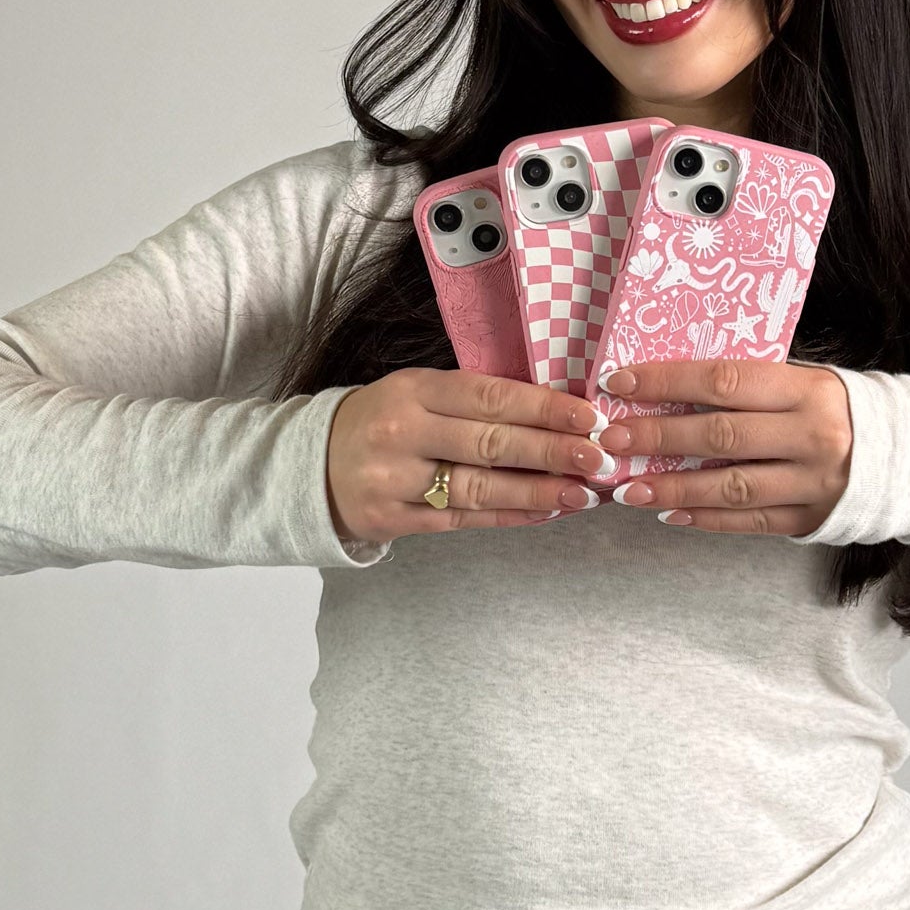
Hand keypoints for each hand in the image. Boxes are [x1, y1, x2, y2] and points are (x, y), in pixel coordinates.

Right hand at [326, 369, 616, 545]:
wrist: (309, 466)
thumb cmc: (383, 421)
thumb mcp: (417, 393)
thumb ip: (473, 399)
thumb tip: (554, 409)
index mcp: (413, 390)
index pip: (489, 396)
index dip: (543, 407)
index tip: (589, 417)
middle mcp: (401, 432)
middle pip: (491, 443)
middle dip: (553, 451)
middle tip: (600, 457)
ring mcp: (394, 480)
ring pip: (480, 487)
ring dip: (539, 491)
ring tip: (584, 493)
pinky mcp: (392, 520)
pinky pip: (462, 519)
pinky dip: (508, 516)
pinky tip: (545, 513)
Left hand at [594, 360, 852, 535]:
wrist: (908, 455)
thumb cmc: (838, 408)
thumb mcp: (806, 381)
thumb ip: (751, 386)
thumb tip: (671, 387)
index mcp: (806, 390)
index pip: (723, 381)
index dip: (666, 382)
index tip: (619, 384)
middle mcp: (810, 436)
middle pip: (719, 436)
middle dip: (656, 437)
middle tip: (610, 439)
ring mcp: (812, 483)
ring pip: (729, 486)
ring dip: (672, 488)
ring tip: (627, 487)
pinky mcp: (810, 519)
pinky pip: (749, 521)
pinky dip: (705, 518)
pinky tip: (668, 512)